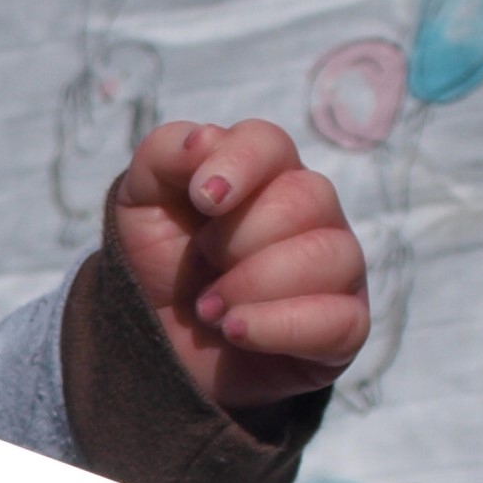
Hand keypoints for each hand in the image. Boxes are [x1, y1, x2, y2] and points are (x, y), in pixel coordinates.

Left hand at [110, 119, 368, 411]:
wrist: (158, 344)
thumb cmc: (162, 264)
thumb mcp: (139, 203)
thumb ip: (162, 156)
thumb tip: (203, 138)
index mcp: (265, 173)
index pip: (269, 143)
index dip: (238, 165)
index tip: (202, 199)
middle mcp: (312, 212)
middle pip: (304, 198)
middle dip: (235, 239)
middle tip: (202, 264)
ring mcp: (336, 267)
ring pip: (327, 255)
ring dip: (251, 285)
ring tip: (208, 308)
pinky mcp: (343, 325)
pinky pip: (339, 320)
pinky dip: (278, 326)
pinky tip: (236, 331)